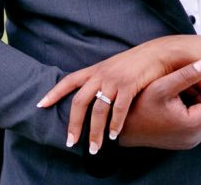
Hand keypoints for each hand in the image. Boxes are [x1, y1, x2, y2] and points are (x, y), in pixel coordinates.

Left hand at [37, 40, 174, 150]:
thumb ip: (101, 79)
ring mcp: (115, 80)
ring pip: (98, 110)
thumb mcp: (114, 66)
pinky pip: (119, 109)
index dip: (54, 93)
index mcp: (95, 70)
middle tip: (71, 143)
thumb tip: (92, 96)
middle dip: (74, 125)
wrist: (159, 53)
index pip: (69, 81)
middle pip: (80, 102)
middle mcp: (101, 75)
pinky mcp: (130, 85)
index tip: (41, 105)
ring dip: (95, 132)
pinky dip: (115, 125)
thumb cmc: (138, 62)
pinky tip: (114, 136)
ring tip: (95, 148)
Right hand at [117, 59, 200, 149]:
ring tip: (182, 87)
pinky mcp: (185, 140)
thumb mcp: (162, 86)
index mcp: (193, 125)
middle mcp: (195, 137)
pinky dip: (194, 107)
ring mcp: (191, 141)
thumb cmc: (138, 108)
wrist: (121, 129)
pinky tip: (178, 97)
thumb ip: (187, 74)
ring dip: (200, 98)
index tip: (194, 76)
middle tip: (189, 80)